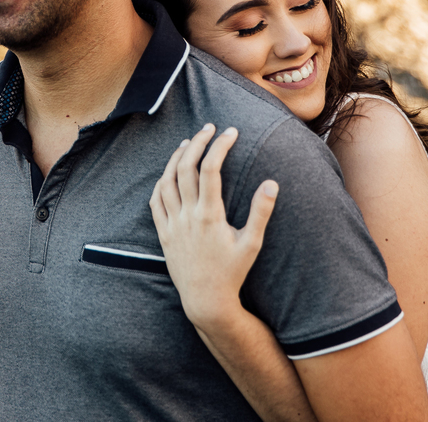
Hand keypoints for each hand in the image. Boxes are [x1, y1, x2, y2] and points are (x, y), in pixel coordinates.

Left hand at [149, 124, 277, 332]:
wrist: (205, 300)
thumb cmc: (232, 273)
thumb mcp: (252, 244)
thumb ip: (261, 212)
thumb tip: (272, 183)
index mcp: (210, 215)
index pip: (211, 170)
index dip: (220, 146)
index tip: (231, 132)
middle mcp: (187, 216)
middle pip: (186, 167)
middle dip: (197, 142)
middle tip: (209, 128)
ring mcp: (172, 223)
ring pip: (166, 180)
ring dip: (177, 157)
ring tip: (189, 143)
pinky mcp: (163, 232)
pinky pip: (155, 200)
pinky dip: (161, 180)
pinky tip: (170, 172)